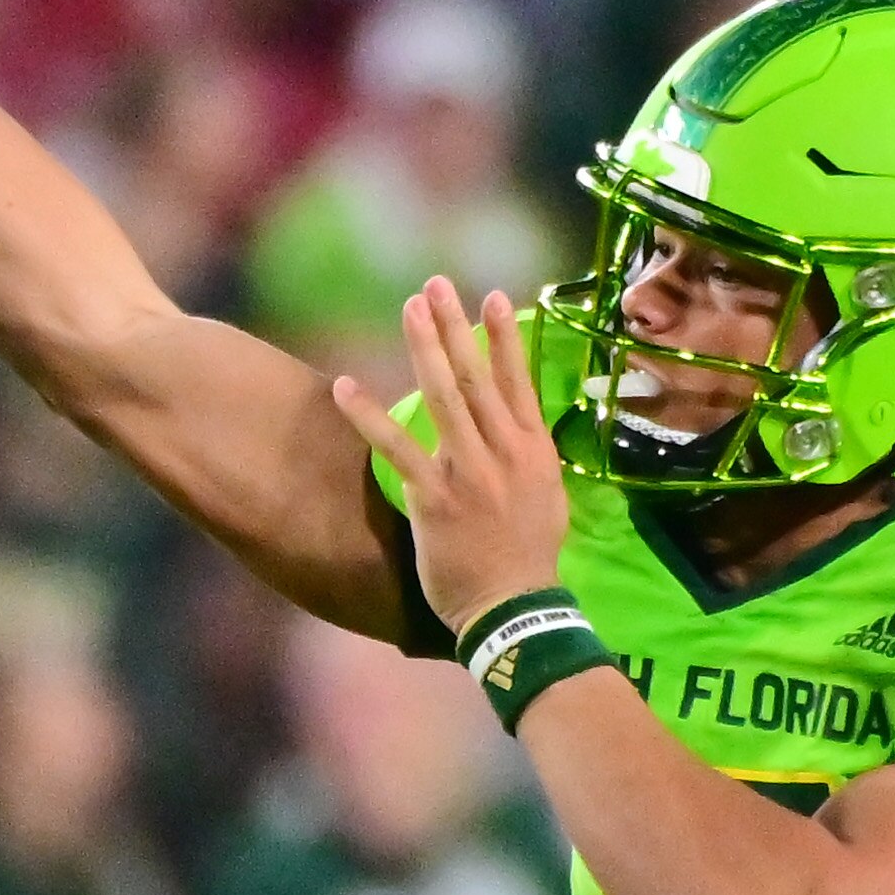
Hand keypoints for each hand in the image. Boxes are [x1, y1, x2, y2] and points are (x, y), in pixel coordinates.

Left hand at [331, 277, 567, 635]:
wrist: (516, 610)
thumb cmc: (530, 556)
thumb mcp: (548, 497)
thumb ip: (530, 457)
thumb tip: (521, 425)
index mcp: (534, 451)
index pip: (519, 381)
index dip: (505, 336)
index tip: (491, 295)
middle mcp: (504, 453)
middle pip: (477, 376)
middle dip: (455, 326)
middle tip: (436, 284)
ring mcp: (469, 472)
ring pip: (443, 397)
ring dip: (424, 348)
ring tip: (409, 308)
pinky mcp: (434, 497)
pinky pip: (396, 447)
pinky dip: (369, 414)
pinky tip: (346, 386)